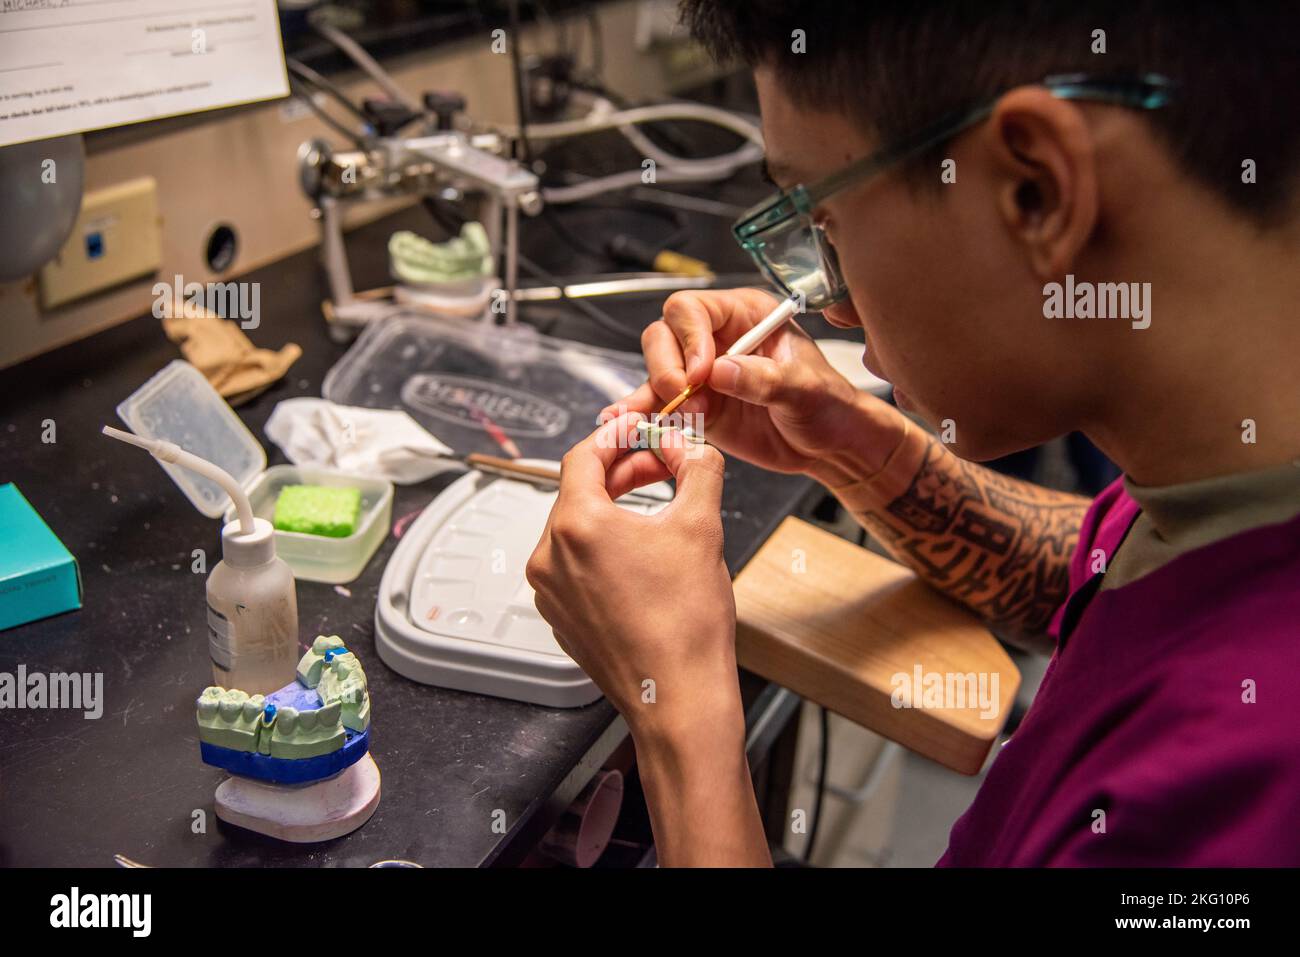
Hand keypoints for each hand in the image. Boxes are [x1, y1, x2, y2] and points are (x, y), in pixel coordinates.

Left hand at [527, 412, 769, 865]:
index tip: (639, 431)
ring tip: (655, 515)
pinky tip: (641, 560)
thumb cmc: (685, 623)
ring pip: (576, 531)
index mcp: (576, 524)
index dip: (616, 436)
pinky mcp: (559, 617)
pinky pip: (575, 567)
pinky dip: (603, 551)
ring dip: (613, 513)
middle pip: (579, 492)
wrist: (677, 696)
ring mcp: (550, 591)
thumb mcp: (702, 526)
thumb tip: (691, 446)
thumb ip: (697, 469)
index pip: (584, 455)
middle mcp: (550, 556)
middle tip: (660, 468)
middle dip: (621, 474)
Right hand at [604, 288, 903, 478]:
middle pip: (665, 335)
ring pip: (656, 371)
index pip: (695, 309)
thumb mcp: (804, 389)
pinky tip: (630, 424)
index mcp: (744, 316)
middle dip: (666, 364)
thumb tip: (720, 371)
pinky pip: (660, 407)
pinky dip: (646, 416)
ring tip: (657, 417)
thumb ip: (764, 379)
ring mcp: (701, 373)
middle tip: (682, 394)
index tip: (700, 371)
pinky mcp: (694, 407)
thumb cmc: (827, 405)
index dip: (689, 337)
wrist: (828, 445)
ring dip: (653, 394)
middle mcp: (716, 339)